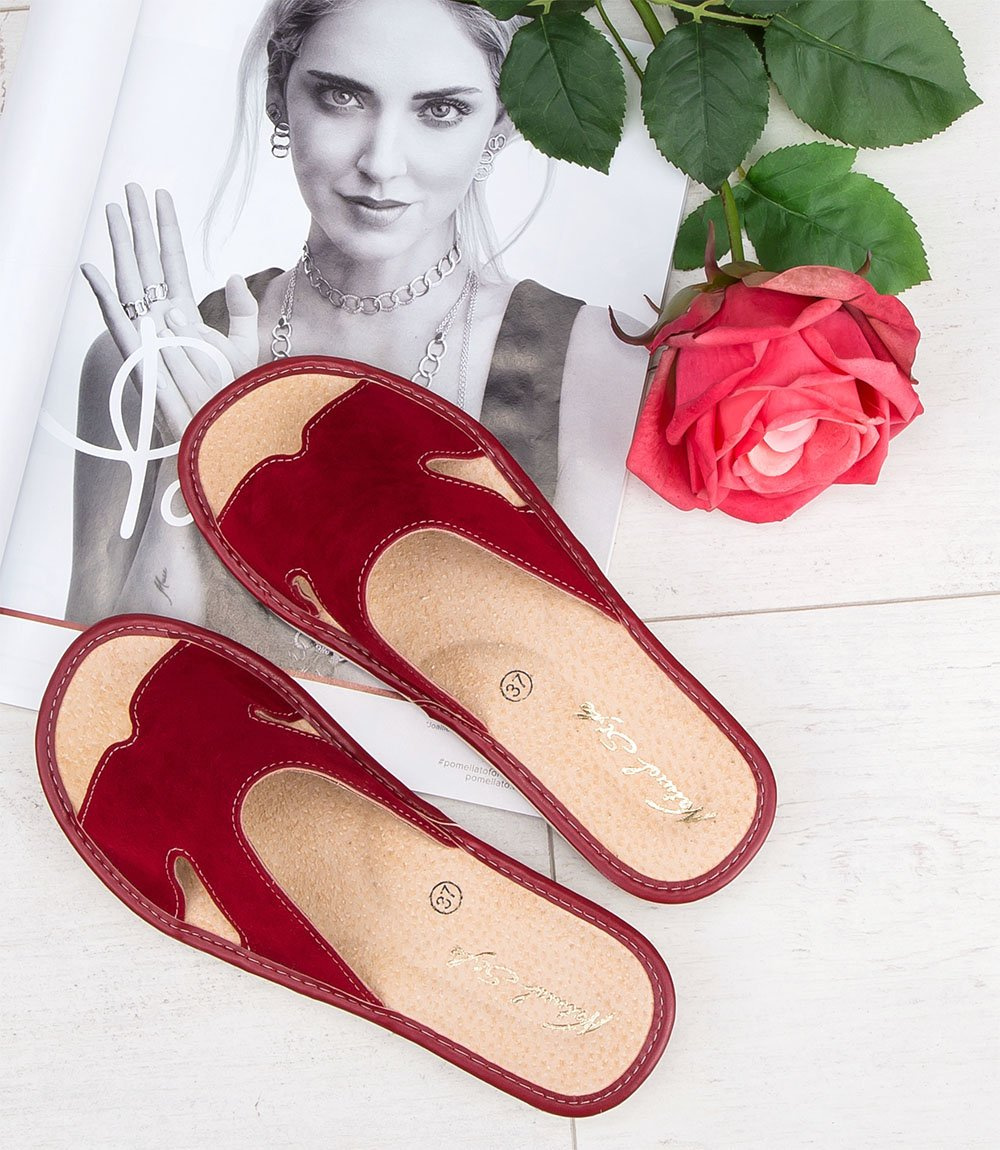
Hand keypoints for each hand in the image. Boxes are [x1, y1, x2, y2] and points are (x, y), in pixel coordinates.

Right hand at [81, 183, 258, 441]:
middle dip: (138, 224)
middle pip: (147, 261)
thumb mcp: (244, 346)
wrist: (216, 425)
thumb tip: (232, 275)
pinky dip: (103, 296)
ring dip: (120, 245)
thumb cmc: (228, 393)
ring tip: (113, 211)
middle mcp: (161, 316)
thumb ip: (242, 310)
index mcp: (184, 312)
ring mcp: (147, 331)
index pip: (173, 261)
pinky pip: (116, 320)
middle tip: (131, 188)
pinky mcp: (137, 353)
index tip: (162, 197)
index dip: (167, 229)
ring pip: (130, 279)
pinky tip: (92, 269)